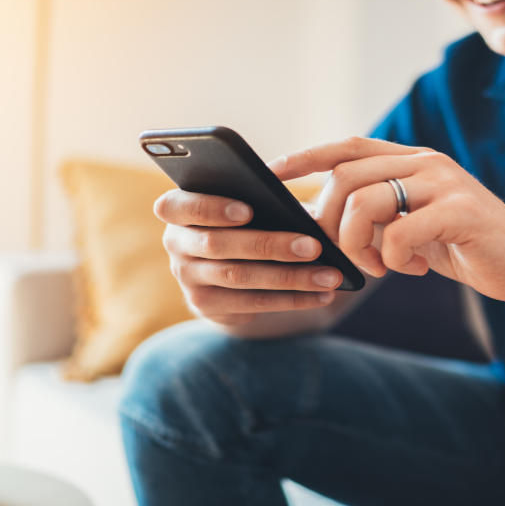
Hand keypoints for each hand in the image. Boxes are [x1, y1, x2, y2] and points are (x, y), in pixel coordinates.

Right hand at [155, 190, 342, 325]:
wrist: (235, 266)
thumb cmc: (250, 219)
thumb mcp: (254, 204)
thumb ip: (267, 200)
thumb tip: (310, 216)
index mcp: (179, 207)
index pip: (177, 206)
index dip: (211, 208)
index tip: (248, 210)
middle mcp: (175, 242)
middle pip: (217, 244)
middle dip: (270, 245)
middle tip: (314, 246)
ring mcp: (186, 277)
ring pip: (239, 276)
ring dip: (289, 277)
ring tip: (329, 276)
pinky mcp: (204, 305)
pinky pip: (250, 303)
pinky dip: (291, 299)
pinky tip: (321, 295)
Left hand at [270, 137, 504, 302]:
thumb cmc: (464, 247)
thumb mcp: (413, 225)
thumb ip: (378, 214)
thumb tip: (320, 219)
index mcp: (413, 160)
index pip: (349, 147)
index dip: (308, 156)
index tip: (274, 171)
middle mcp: (427, 162)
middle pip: (346, 177)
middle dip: (331, 222)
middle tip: (346, 255)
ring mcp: (446, 183)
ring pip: (366, 202)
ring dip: (359, 245)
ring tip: (379, 267)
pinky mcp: (461, 211)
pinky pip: (399, 233)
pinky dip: (392, 259)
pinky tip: (412, 269)